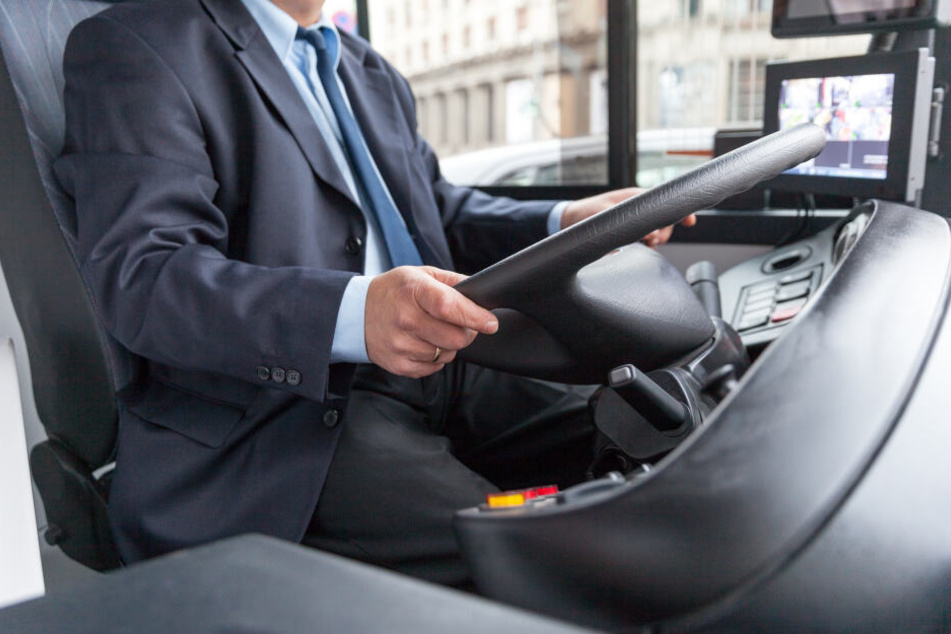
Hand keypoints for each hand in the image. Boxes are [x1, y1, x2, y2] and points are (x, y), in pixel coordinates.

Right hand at [365, 266, 498, 377]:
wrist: (356, 313)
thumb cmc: (394, 291)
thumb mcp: (421, 275)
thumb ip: (453, 282)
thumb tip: (481, 292)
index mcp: (413, 291)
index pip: (450, 307)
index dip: (475, 316)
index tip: (490, 323)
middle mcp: (405, 319)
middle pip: (455, 338)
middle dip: (466, 332)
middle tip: (459, 324)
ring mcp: (400, 344)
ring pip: (447, 354)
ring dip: (448, 345)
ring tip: (432, 330)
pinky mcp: (398, 364)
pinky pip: (434, 367)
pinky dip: (435, 357)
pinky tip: (422, 342)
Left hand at [560, 187, 697, 247]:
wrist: (570, 220)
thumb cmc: (585, 214)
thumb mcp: (604, 216)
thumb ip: (626, 224)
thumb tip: (648, 234)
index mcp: (635, 198)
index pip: (664, 201)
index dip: (680, 211)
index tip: (691, 221)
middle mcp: (638, 207)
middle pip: (665, 218)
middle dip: (665, 231)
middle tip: (652, 240)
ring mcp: (636, 218)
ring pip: (657, 229)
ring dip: (656, 238)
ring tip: (646, 243)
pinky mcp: (631, 230)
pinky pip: (647, 237)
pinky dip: (648, 243)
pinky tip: (642, 247)